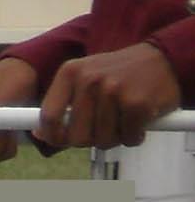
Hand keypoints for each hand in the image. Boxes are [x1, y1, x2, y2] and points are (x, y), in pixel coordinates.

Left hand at [36, 43, 183, 150]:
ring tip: (123, 119)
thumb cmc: (120, 73)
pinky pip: (129, 139)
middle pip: (77, 135)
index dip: (52, 136)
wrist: (162, 60)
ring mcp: (112, 91)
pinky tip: (139, 121)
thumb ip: (63, 103)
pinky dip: (135, 137)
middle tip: (104, 129)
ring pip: (104, 141)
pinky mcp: (136, 104)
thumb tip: (40, 134)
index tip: (59, 142)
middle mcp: (88, 80)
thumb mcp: (85, 76)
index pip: (49, 115)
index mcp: (70, 73)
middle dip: (91, 140)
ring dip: (116, 138)